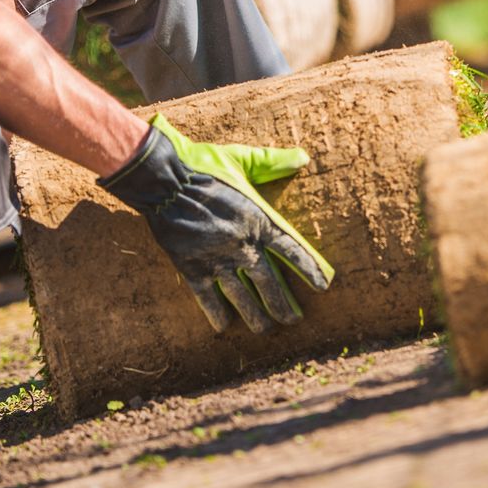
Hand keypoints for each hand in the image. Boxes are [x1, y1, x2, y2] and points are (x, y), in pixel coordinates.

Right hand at [98, 115, 334, 332]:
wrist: (165, 183)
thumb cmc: (203, 166)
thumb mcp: (241, 160)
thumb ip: (272, 162)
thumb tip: (303, 158)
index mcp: (259, 221)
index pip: (292, 251)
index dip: (309, 270)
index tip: (323, 287)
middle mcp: (243, 246)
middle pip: (269, 284)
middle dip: (283, 306)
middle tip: (293, 320)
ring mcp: (218, 261)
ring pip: (242, 298)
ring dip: (255, 317)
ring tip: (264, 330)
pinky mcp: (193, 270)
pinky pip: (208, 300)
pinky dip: (216, 314)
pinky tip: (223, 327)